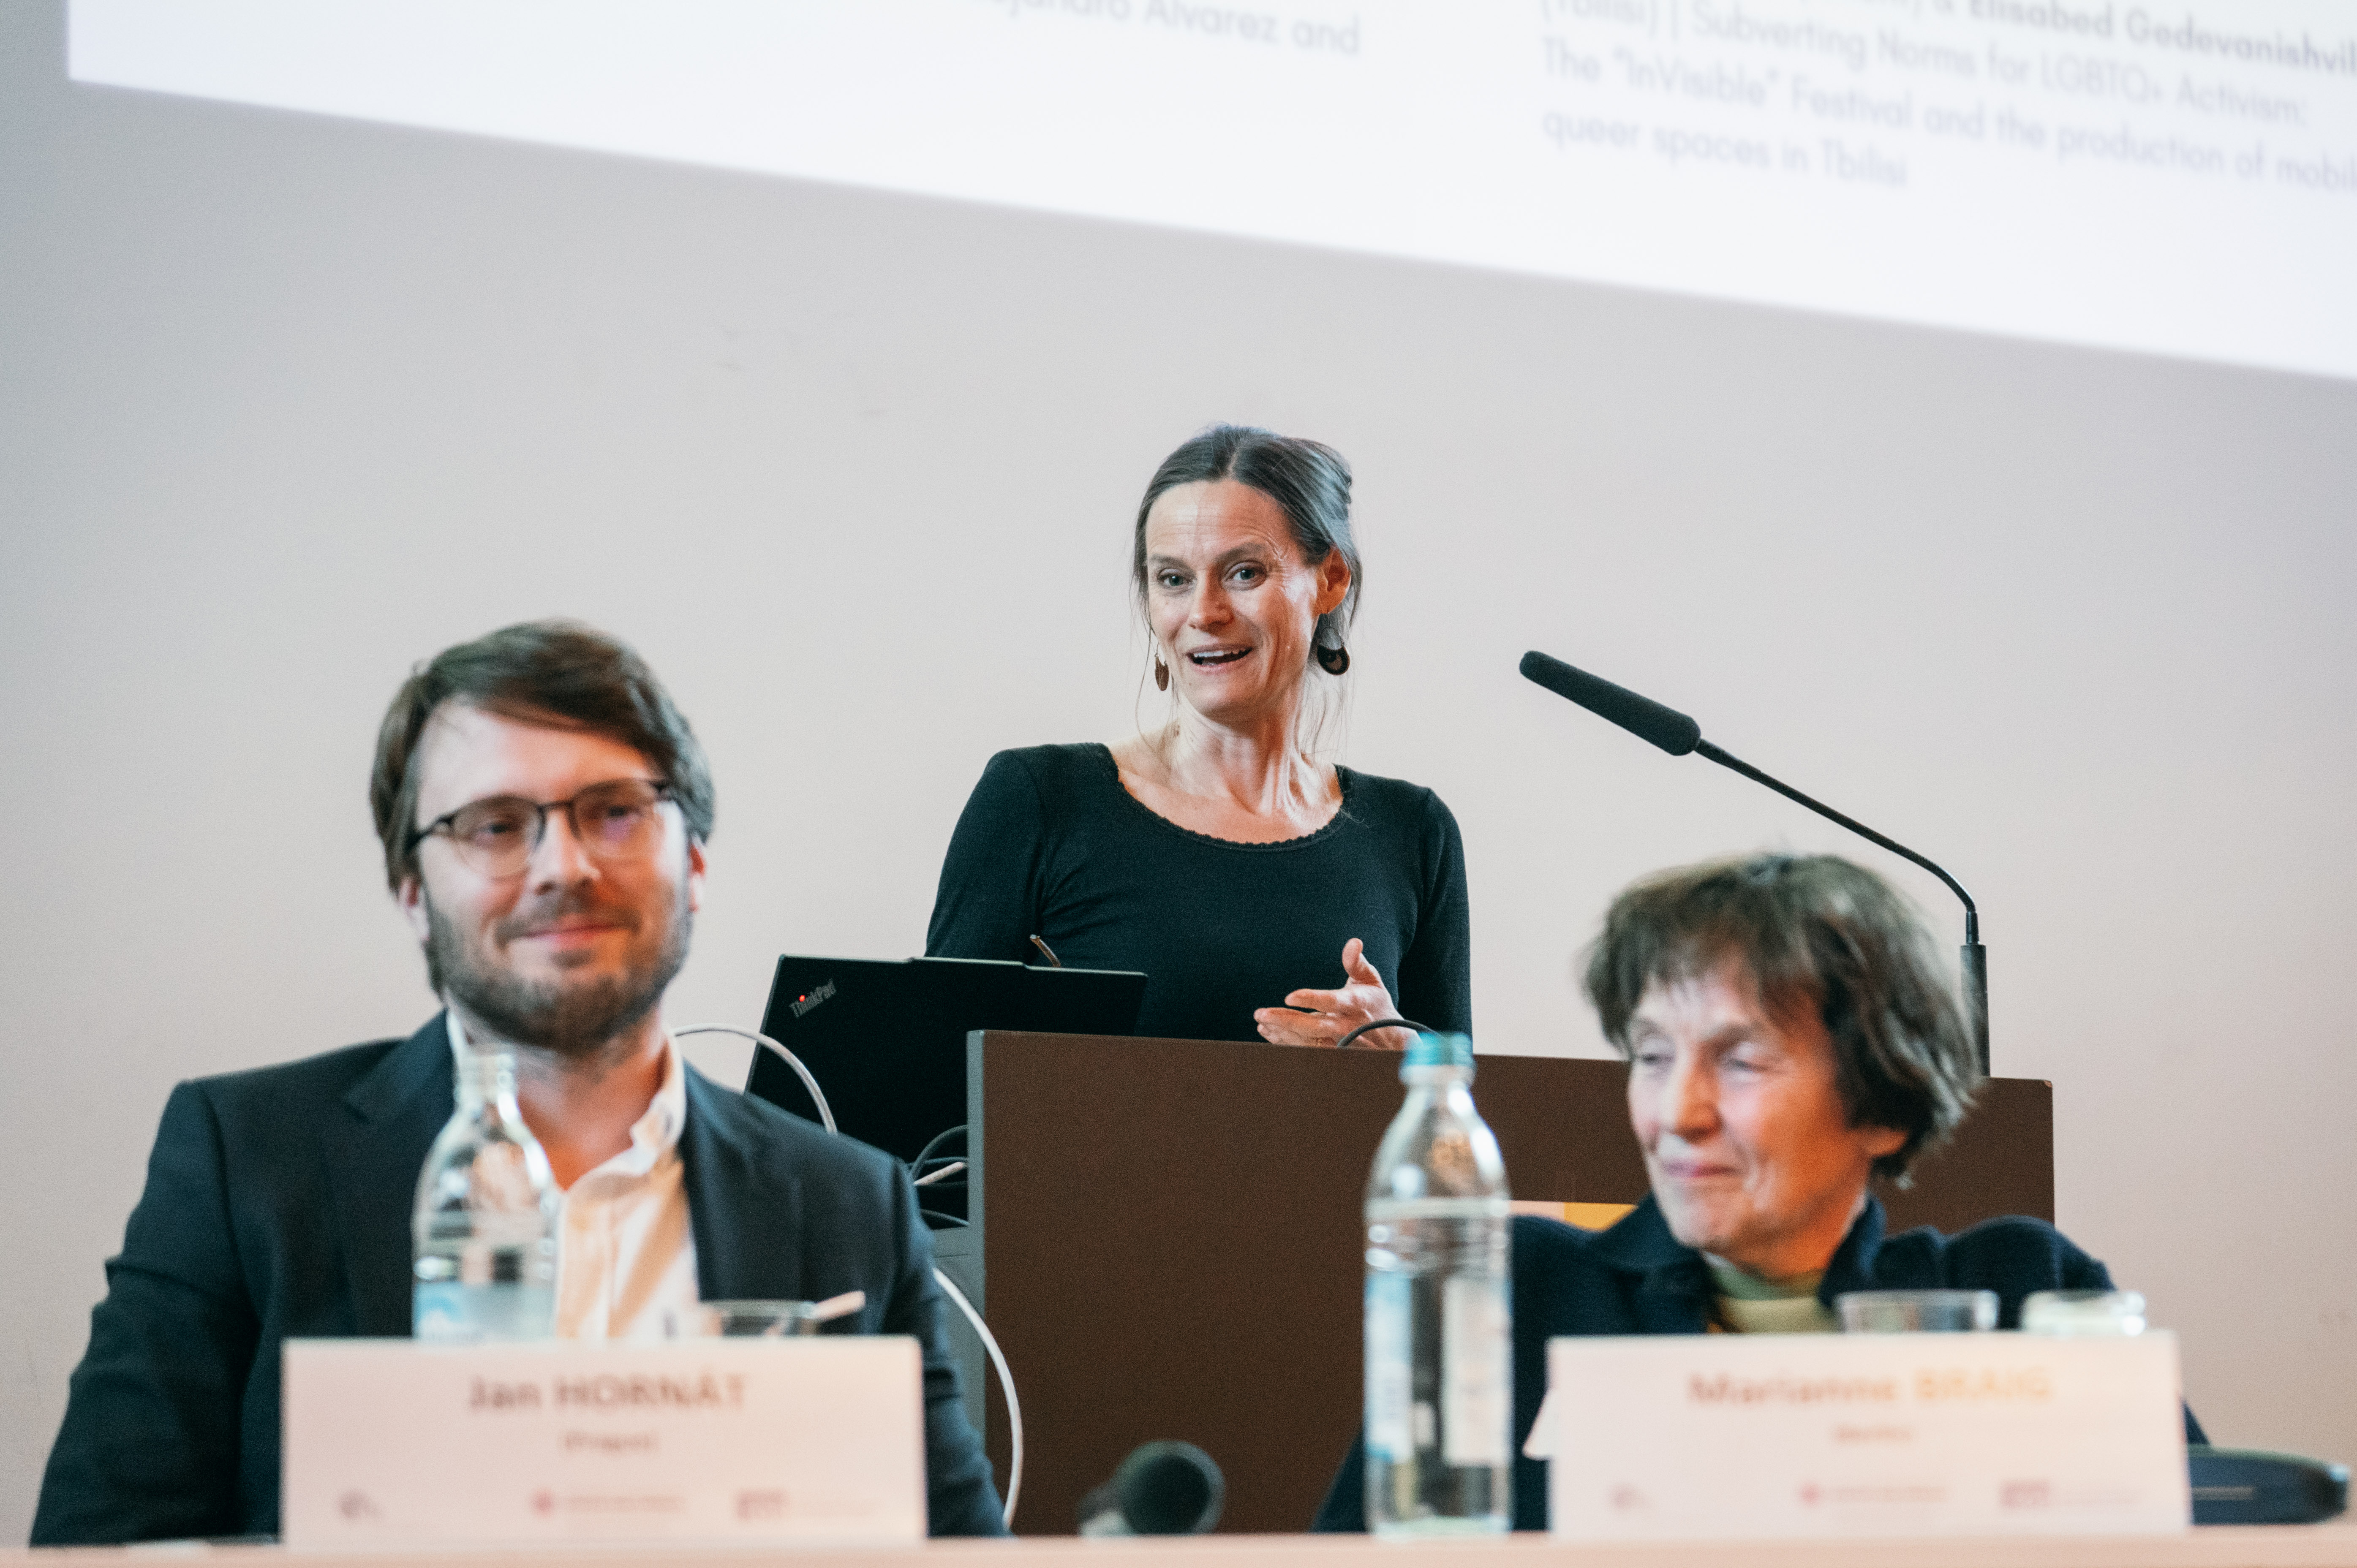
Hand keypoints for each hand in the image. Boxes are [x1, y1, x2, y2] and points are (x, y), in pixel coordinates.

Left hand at [1255, 938, 1410, 1049]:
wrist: (1391, 1039)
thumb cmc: (1376, 1004)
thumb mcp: (1370, 980)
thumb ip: (1357, 962)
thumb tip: (1354, 942)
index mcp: (1354, 1004)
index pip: (1331, 1001)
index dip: (1310, 999)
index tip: (1289, 997)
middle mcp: (1346, 1026)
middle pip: (1313, 1027)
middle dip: (1286, 1022)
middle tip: (1260, 1014)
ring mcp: (1338, 1043)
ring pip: (1306, 1042)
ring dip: (1281, 1033)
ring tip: (1261, 1022)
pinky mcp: (1331, 1053)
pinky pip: (1305, 1050)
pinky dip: (1285, 1042)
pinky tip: (1269, 1032)